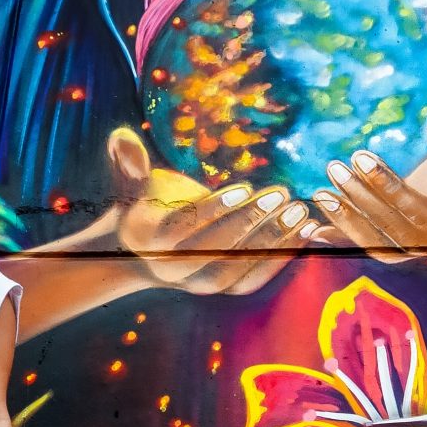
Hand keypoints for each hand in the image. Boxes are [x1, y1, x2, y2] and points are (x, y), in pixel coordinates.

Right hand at [108, 127, 314, 296]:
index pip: (182, 229)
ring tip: (300, 212)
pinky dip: (281, 257)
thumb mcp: (133, 183)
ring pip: (238, 267)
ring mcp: (200, 284)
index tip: (245, 187)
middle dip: (251, 222)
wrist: (148, 252)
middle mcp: (173, 269)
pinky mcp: (224, 289)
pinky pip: (255, 277)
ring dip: (272, 241)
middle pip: (214, 250)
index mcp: (149, 241)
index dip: (214, 210)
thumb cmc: (148, 205)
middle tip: (282, 194)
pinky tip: (305, 232)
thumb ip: (129, 162)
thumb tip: (121, 137)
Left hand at [309, 149, 426, 262]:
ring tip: (320, 192)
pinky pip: (355, 246)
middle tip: (334, 167)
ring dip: (341, 215)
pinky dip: (333, 238)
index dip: (382, 179)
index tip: (360, 156)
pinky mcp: (380, 256)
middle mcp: (417, 242)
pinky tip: (310, 229)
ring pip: (366, 234)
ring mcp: (398, 253)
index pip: (404, 199)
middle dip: (356, 192)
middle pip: (382, 216)